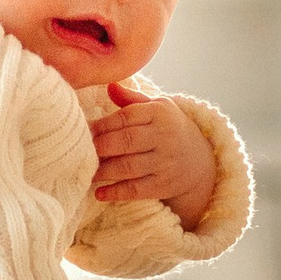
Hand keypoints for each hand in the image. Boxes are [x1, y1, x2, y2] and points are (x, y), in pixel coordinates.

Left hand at [90, 89, 218, 225]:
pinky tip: (100, 193)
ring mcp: (165, 162)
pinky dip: (117, 193)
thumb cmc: (168, 128)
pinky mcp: (164, 185)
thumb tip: (109, 86)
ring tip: (87, 171)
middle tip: (81, 151)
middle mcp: (164, 136)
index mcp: (160, 113)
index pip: (126, 117)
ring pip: (129, 167)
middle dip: (101, 147)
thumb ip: (131, 99)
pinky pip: (137, 190)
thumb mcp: (157, 108)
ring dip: (104, 170)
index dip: (102, 125)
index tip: (84, 131)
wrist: (200, 159)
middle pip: (126, 141)